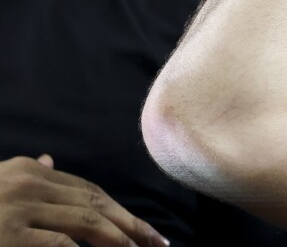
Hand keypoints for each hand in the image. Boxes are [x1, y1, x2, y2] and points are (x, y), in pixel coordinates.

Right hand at [0, 155, 167, 246]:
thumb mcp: (0, 181)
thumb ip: (29, 177)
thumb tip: (49, 160)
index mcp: (29, 171)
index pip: (88, 191)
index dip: (120, 210)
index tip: (145, 229)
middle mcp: (29, 184)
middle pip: (94, 204)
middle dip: (131, 224)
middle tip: (158, 243)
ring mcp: (19, 208)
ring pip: (86, 222)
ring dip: (119, 240)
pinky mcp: (8, 235)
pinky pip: (59, 243)